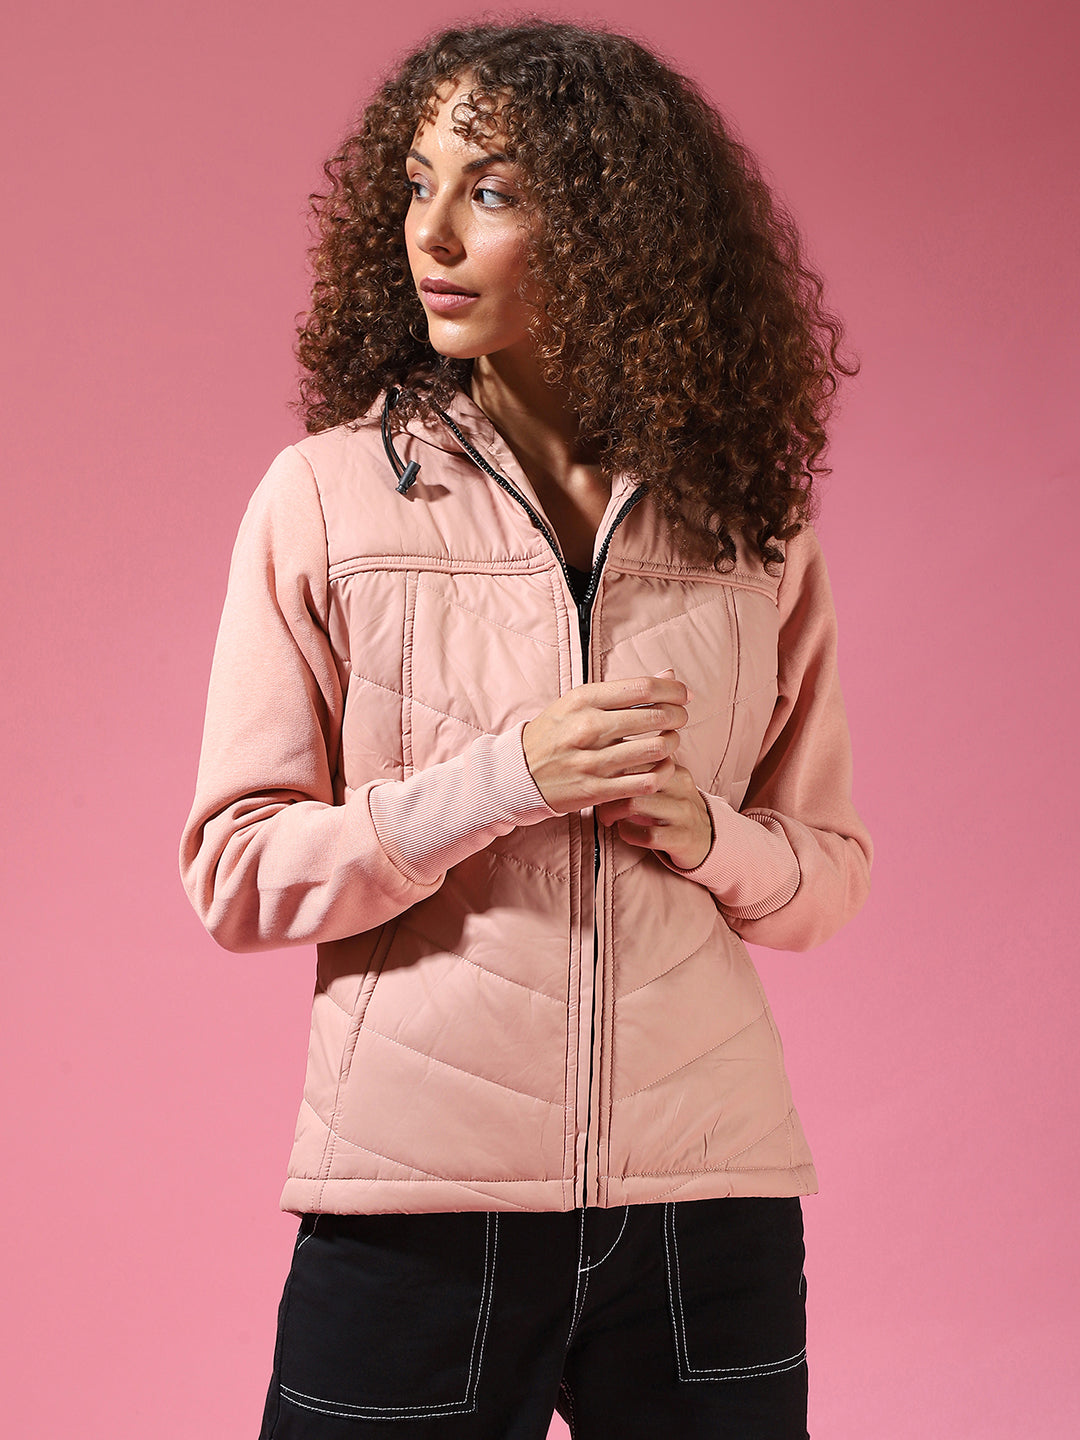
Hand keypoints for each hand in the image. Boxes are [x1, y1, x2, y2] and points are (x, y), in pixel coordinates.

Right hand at [522, 673, 689, 816]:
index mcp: (583, 700)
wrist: (518, 773)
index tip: (683, 694)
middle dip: (678, 715)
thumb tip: (671, 675)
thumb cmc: (555, 733)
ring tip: (670, 740)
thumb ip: (625, 690)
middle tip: (680, 717)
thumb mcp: (580, 702)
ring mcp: (592, 761)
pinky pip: (646, 782)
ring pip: (655, 749)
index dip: (673, 690)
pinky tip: (663, 766)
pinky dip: (664, 772)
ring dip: (673, 743)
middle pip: (655, 717)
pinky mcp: (596, 790)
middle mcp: (587, 728)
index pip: (643, 688)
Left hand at [594, 759, 712, 869]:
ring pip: (635, 803)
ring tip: (607, 817)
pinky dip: (628, 832)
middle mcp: (681, 786)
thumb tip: (606, 747)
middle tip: (597, 800)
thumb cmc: (674, 806)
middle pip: (633, 777)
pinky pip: (646, 834)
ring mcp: (682, 812)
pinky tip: (624, 831)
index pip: (637, 755)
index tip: (598, 777)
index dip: (611, 767)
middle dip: (607, 790)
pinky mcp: (681, 838)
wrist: (708, 837)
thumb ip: (644, 764)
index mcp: (674, 768)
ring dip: (612, 812)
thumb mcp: (666, 781)